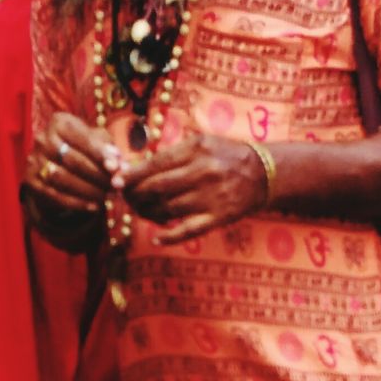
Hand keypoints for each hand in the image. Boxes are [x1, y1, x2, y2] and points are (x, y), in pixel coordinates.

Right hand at [23, 113, 118, 238]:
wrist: (53, 161)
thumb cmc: (81, 147)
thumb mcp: (95, 140)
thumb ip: (109, 150)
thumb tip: (121, 165)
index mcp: (59, 122)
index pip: (83, 138)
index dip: (101, 154)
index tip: (117, 168)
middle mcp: (43, 139)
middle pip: (73, 160)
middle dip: (97, 175)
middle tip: (115, 187)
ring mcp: (34, 160)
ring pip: (63, 179)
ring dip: (88, 191)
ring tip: (106, 196)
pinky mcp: (31, 180)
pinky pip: (55, 195)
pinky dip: (77, 203)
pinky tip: (94, 206)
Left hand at [124, 133, 270, 244]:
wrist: (264, 173)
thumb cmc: (225, 156)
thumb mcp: (201, 143)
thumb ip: (173, 154)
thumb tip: (136, 168)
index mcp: (196, 149)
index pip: (155, 164)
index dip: (132, 175)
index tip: (116, 181)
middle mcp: (203, 172)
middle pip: (157, 187)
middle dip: (135, 194)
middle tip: (125, 198)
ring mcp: (211, 196)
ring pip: (168, 209)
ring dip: (148, 213)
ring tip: (141, 211)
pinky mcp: (219, 217)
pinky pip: (187, 230)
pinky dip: (168, 236)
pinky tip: (156, 237)